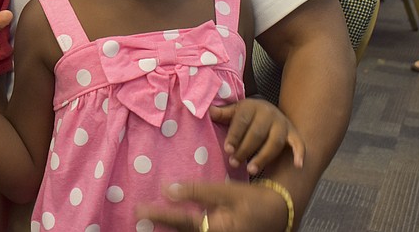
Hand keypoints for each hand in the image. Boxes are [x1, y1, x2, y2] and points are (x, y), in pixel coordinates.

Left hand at [136, 180, 288, 231]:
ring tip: (149, 219)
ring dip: (170, 227)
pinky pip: (196, 231)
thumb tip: (169, 190)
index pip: (181, 222)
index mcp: (216, 229)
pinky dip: (182, 226)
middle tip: (139, 217)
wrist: (279, 213)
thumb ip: (198, 192)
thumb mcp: (227, 192)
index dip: (159, 215)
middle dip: (160, 226)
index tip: (140, 211)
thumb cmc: (254, 200)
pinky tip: (172, 221)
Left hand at [211, 98, 304, 174]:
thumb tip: (208, 111)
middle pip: (257, 134)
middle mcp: (269, 113)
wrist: (271, 111)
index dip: (234, 136)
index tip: (228, 150)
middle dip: (245, 150)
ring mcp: (282, 124)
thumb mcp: (235, 111)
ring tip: (251, 170)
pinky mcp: (293, 134)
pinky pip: (298, 144)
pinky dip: (299, 154)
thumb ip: (223, 114)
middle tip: (234, 163)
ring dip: (263, 157)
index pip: (242, 121)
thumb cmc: (247, 115)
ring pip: (274, 142)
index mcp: (251, 106)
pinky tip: (298, 166)